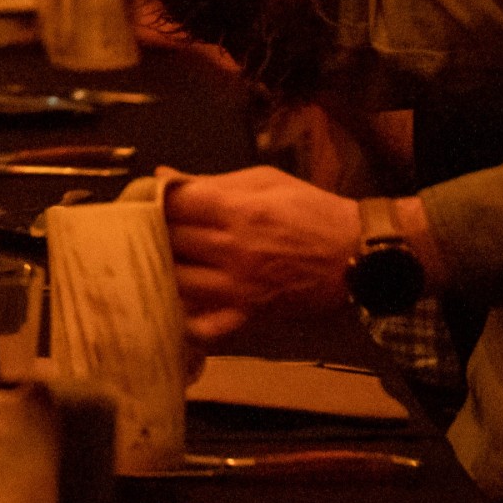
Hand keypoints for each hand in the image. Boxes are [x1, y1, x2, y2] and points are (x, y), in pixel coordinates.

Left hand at [162, 165, 358, 340]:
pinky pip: (202, 327)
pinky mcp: (247, 316)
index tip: (147, 199)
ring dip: (162, 270)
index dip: (153, 199)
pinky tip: (175, 304)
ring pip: (176, 282)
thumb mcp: (265, 181)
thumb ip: (211, 181)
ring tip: (159, 260)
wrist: (355, 255)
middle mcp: (233, 251)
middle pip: (169, 241)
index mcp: (238, 210)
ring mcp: (238, 289)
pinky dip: (184, 318)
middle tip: (148, 228)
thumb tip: (162, 175)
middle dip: (154, 232)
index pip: (172, 204)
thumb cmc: (310, 210)